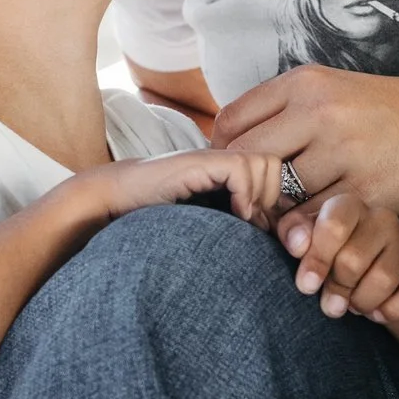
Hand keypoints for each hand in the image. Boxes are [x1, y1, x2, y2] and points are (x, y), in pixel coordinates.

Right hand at [77, 146, 284, 228]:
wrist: (119, 200)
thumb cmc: (161, 219)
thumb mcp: (211, 225)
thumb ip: (241, 225)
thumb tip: (278, 241)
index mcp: (233, 173)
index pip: (279, 178)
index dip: (278, 206)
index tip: (264, 231)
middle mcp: (228, 160)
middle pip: (278, 167)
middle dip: (274, 200)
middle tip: (254, 223)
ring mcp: (215, 157)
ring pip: (268, 164)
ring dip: (260, 196)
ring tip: (241, 218)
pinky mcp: (201, 160)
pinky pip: (242, 169)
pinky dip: (244, 194)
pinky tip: (230, 212)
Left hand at [213, 65, 398, 217]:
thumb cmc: (393, 113)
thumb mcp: (336, 91)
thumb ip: (287, 111)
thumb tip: (233, 142)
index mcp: (306, 83)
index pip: (232, 121)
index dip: (220, 153)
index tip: (227, 172)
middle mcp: (319, 112)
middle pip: (245, 159)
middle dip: (237, 187)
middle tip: (240, 205)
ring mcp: (342, 152)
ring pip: (276, 194)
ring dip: (268, 213)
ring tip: (271, 219)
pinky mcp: (364, 191)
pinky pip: (313, 219)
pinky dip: (302, 229)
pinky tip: (305, 229)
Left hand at [282, 194, 398, 361]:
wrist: (384, 275)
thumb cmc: (337, 256)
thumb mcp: (310, 244)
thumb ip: (295, 236)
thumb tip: (296, 243)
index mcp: (349, 206)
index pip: (334, 225)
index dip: (317, 259)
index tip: (306, 286)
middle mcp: (382, 219)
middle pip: (353, 260)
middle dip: (336, 288)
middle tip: (330, 301)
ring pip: (382, 280)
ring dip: (361, 302)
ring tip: (353, 304)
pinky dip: (390, 311)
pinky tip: (377, 312)